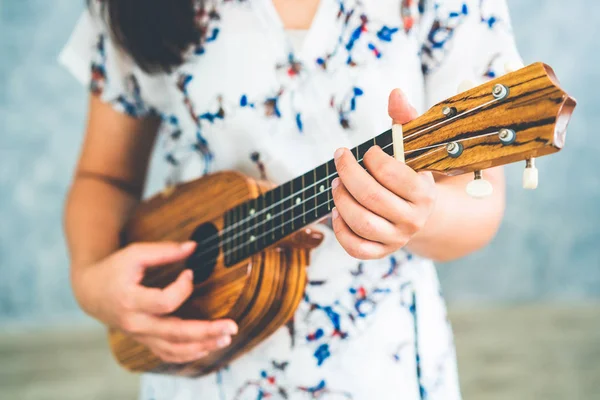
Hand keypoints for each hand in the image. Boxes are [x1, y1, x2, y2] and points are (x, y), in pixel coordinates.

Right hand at [72, 241, 237, 363]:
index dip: (183, 288)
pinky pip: (168, 354)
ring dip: (202, 346)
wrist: (91, 292)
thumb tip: (193, 247)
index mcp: (130, 301)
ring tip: (225, 338)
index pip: (164, 302)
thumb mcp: (134, 254)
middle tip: (231, 327)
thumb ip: (164, 251)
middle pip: (174, 333)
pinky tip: (207, 347)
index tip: (191, 273)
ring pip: (174, 349)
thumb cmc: (114, 270)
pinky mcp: (145, 341)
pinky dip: (189, 353)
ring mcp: (140, 336)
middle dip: (206, 331)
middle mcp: (135, 324)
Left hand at [331, 89, 436, 258]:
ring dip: (341, 199)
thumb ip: (405, 119)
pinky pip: (356, 248)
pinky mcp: (380, 251)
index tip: (366, 151)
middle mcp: (413, 220)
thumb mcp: (412, 147)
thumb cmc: (409, 174)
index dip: (374, 159)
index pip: (395, 175)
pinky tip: (337, 211)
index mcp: (424, 193)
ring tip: (336, 184)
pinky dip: (340, 230)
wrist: (420, 214)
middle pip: (372, 198)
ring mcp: (396, 238)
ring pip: (361, 222)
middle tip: (340, 159)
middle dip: (348, 174)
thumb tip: (395, 93)